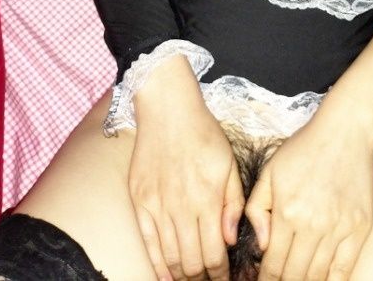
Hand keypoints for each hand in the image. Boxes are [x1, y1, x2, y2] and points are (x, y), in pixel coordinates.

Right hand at [129, 80, 243, 280]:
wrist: (168, 109)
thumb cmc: (203, 132)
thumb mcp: (229, 163)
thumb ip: (233, 203)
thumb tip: (229, 239)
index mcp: (207, 198)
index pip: (215, 254)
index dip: (221, 274)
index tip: (226, 279)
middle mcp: (181, 207)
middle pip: (191, 263)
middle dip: (203, 279)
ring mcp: (157, 206)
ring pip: (169, 257)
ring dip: (181, 275)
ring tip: (191, 280)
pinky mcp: (139, 201)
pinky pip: (147, 242)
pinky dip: (156, 264)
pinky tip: (164, 276)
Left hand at [245, 114, 372, 279]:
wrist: (346, 130)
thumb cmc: (305, 147)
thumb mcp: (270, 171)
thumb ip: (257, 209)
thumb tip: (262, 244)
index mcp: (287, 213)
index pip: (272, 265)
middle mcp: (313, 226)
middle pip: (294, 276)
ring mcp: (340, 229)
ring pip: (318, 276)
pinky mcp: (360, 228)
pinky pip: (346, 269)